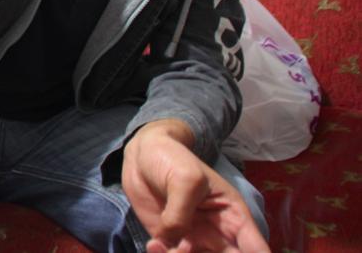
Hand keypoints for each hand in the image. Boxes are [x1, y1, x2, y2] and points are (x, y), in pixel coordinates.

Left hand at [122, 119, 269, 252]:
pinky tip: (154, 244)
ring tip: (166, 247)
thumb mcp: (186, 179)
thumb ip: (183, 213)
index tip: (232, 252)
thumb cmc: (173, 159)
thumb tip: (177, 244)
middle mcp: (218, 236)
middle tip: (188, 248)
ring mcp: (194, 241)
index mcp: (234, 218)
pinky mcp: (170, 243)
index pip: (257, 250)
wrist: (142, 156)